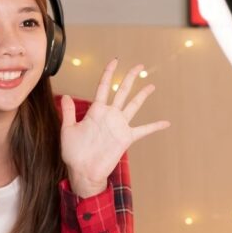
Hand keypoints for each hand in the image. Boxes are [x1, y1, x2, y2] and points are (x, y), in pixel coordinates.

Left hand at [61, 59, 170, 196]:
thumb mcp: (67, 130)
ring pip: (133, 105)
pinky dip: (154, 126)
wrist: (83, 171)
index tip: (115, 61)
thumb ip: (69, 113)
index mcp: (95, 111)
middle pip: (122, 91)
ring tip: (151, 85)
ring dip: (142, 95)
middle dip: (130, 78)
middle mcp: (110, 115)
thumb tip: (65, 96)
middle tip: (139, 66)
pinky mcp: (126, 138)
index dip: (108, 73)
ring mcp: (119, 125)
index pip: (103, 87)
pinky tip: (166, 123)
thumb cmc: (73, 152)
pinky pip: (143, 130)